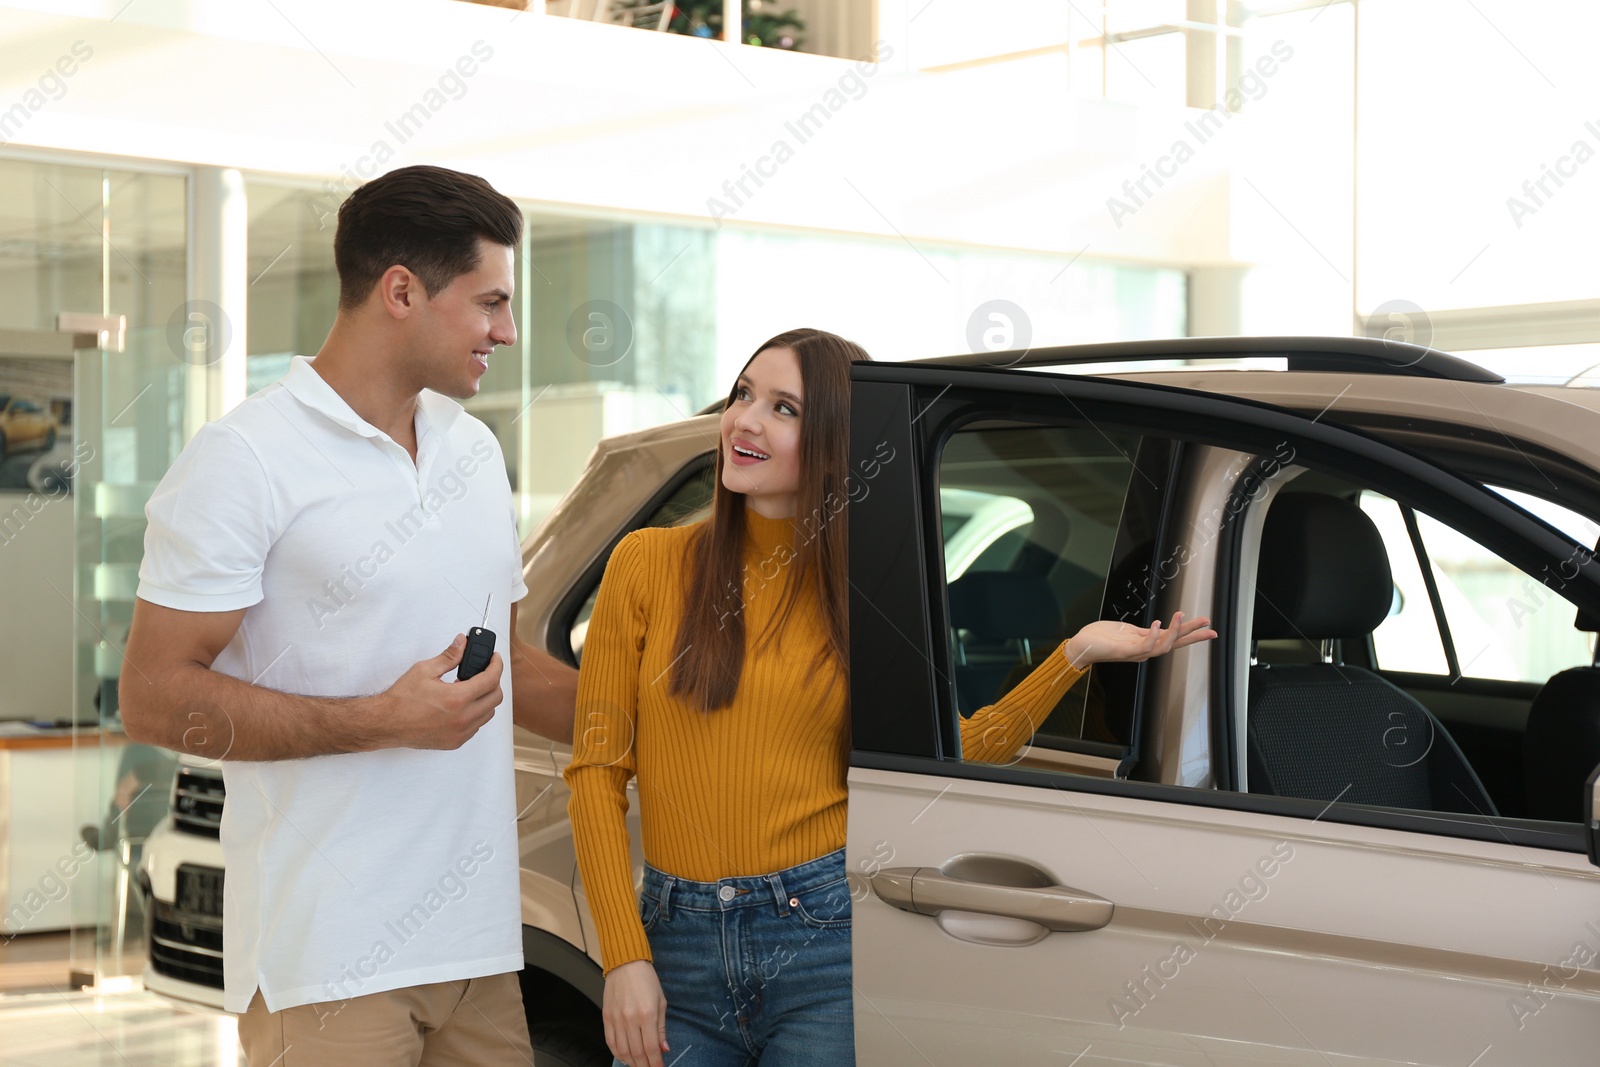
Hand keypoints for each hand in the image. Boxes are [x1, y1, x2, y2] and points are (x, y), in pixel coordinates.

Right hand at [381, 634, 504, 749]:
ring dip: (485, 699)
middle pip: (495, 697)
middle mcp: (463, 718)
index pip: (491, 679)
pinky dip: (476, 713)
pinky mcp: (456, 742)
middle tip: (483, 672)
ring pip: (488, 713)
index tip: (494, 659)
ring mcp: (460, 733)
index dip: (496, 665)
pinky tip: (462, 705)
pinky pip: (476, 726)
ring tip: (468, 689)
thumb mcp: (425, 670)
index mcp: (457, 699)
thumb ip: (449, 656)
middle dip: (493, 681)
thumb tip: (462, 644)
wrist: (387, 724)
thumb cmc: (401, 700)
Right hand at [603, 959, 668, 1066]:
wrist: (625, 964)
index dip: (656, 1063)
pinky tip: (624, 1056)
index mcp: (647, 1014)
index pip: (651, 1048)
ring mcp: (616, 1019)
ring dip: (631, 1062)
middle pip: (637, 1053)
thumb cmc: (646, 980)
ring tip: (639, 1064)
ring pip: (622, 1051)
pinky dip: (617, 1053)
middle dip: (645, 1066)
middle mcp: (630, 1019)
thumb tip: (664, 1049)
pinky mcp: (606, 1017)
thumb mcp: (661, 1002)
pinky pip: (610, 1042)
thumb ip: (661, 1028)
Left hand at [1064, 611, 1216, 669]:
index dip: (1192, 633)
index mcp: (1147, 643)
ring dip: (1174, 631)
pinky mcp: (1124, 652)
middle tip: (1209, 627)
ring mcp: (1136, 653)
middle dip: (1193, 635)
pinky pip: (1144, 646)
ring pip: (1163, 646)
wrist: (1082, 646)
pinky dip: (1152, 636)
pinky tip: (1156, 624)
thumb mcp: (1128, 631)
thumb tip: (1158, 626)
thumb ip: (1144, 632)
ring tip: (1181, 615)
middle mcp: (1145, 650)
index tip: (1209, 627)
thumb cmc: (1102, 638)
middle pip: (1175, 644)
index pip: (1174, 638)